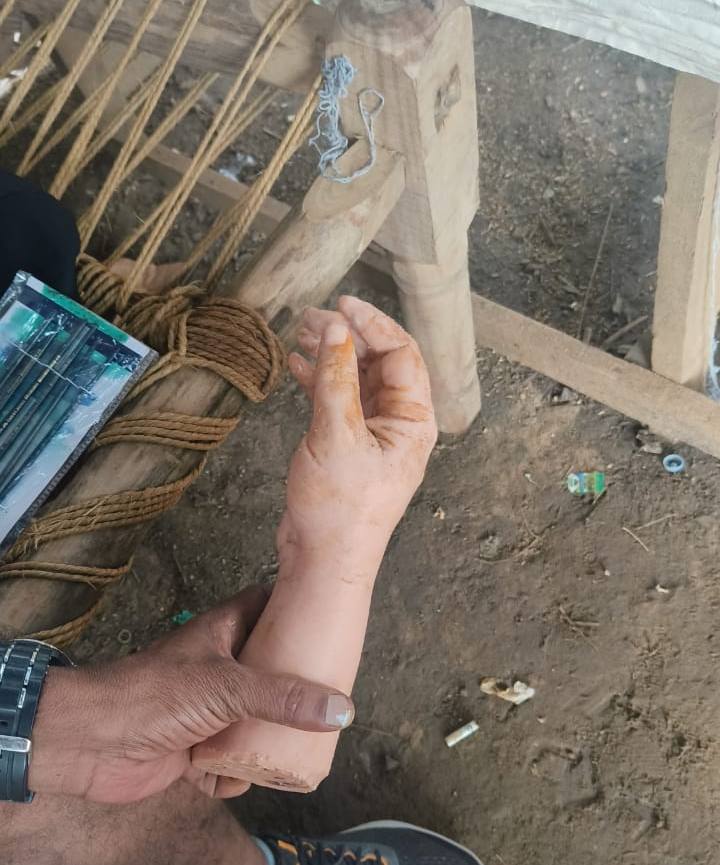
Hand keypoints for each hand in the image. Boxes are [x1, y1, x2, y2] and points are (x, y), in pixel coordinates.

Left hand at [28, 586, 353, 803]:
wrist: (89, 744)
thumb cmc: (150, 696)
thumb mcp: (228, 688)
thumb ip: (285, 698)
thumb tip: (342, 710)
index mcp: (222, 633)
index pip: (267, 607)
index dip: (298, 610)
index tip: (334, 621)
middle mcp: (218, 669)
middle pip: (270, 672)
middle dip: (296, 690)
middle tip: (332, 701)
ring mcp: (206, 712)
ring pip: (253, 722)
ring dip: (267, 741)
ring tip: (298, 751)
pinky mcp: (194, 751)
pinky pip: (230, 765)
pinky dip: (234, 775)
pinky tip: (237, 778)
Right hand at [284, 296, 436, 575]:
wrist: (323, 560)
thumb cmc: (340, 509)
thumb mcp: (336, 435)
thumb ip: (335, 378)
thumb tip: (336, 329)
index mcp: (413, 421)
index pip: (401, 354)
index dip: (373, 324)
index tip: (341, 304)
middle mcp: (399, 425)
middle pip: (379, 362)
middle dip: (347, 336)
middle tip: (311, 318)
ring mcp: (373, 436)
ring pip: (355, 379)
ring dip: (330, 355)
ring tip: (299, 332)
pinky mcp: (347, 447)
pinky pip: (338, 400)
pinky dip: (318, 380)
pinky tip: (295, 364)